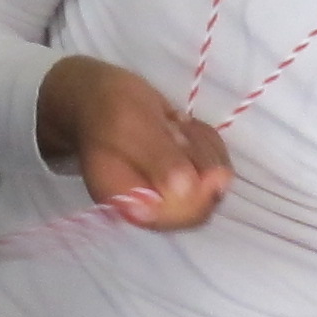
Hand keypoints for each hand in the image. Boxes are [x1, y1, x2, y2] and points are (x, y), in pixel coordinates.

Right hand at [35, 55, 228, 230]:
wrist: (99, 99)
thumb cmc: (107, 110)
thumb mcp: (131, 126)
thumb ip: (159, 160)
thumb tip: (187, 190)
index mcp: (130, 203)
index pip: (177, 217)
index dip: (200, 196)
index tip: (212, 168)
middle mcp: (152, 206)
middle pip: (203, 202)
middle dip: (202, 162)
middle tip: (181, 131)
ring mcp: (172, 192)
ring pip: (215, 180)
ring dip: (204, 146)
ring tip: (174, 125)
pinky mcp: (186, 176)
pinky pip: (217, 164)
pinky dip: (208, 140)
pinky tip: (184, 126)